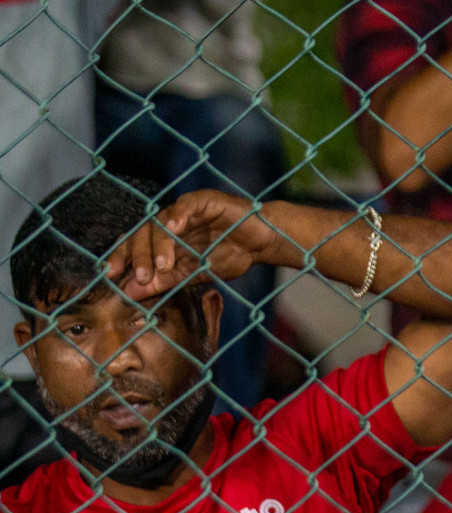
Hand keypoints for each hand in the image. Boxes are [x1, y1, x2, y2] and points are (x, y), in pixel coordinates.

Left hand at [106, 190, 286, 301]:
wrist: (262, 243)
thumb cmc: (231, 256)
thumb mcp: (195, 274)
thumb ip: (165, 280)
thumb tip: (131, 292)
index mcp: (165, 239)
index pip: (135, 245)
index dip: (121, 257)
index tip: (110, 275)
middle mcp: (170, 222)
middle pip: (143, 233)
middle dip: (139, 256)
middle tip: (142, 277)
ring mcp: (185, 210)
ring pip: (161, 222)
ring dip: (159, 244)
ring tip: (164, 264)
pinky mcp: (203, 201)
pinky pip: (184, 206)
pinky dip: (177, 216)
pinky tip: (174, 229)